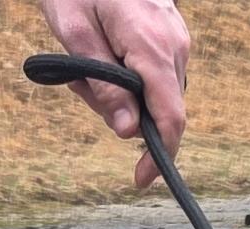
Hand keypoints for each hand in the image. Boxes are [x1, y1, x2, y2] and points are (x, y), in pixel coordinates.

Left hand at [39, 0, 190, 189]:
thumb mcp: (72, 28)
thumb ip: (100, 82)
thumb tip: (126, 132)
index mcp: (151, 44)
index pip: (170, 116)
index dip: (160, 155)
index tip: (140, 179)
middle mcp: (175, 45)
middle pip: (160, 109)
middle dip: (121, 114)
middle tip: (79, 87)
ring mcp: (177, 40)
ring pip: (156, 94)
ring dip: (121, 94)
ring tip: (84, 64)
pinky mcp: (172, 37)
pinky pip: (156, 75)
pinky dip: (129, 78)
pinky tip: (104, 54)